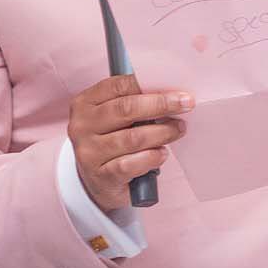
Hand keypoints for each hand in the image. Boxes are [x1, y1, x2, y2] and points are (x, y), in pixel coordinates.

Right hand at [67, 74, 190, 211]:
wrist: (100, 182)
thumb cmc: (114, 141)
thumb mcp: (116, 118)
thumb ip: (135, 102)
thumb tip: (170, 91)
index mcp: (85, 103)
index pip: (118, 86)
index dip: (150, 85)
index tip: (177, 90)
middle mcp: (81, 126)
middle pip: (126, 109)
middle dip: (161, 105)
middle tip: (186, 105)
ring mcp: (89, 152)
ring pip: (132, 138)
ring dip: (162, 133)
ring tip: (178, 130)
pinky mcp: (101, 176)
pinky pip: (131, 164)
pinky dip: (151, 157)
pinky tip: (162, 154)